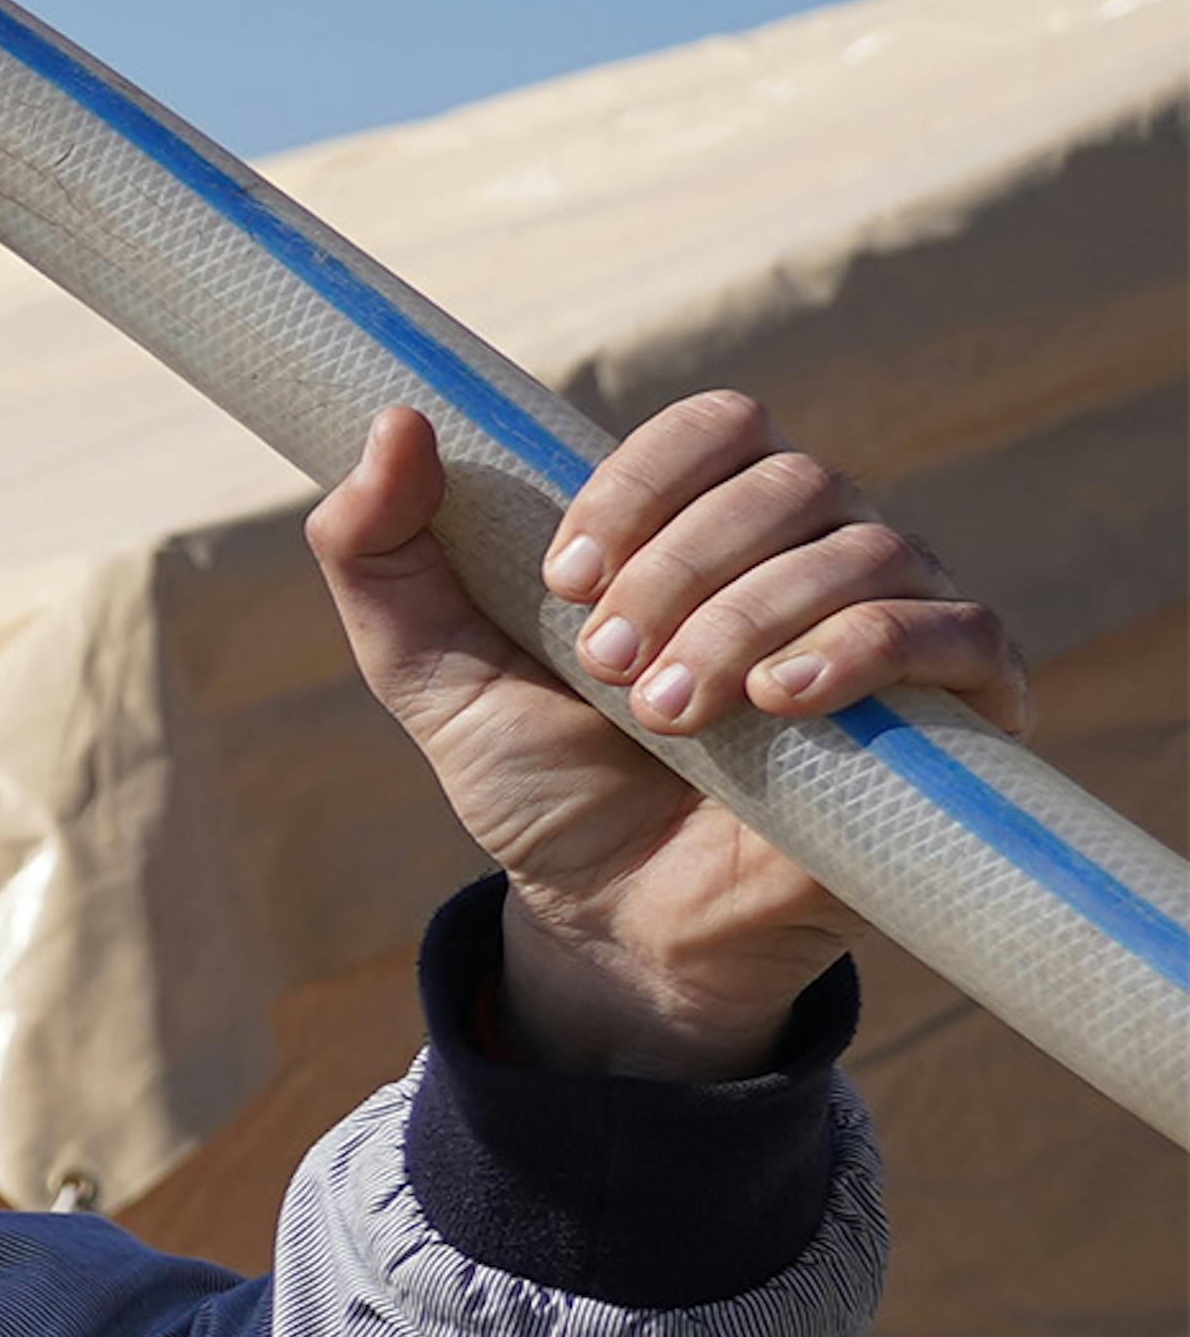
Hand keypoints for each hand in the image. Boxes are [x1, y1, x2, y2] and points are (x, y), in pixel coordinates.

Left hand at [309, 392, 1020, 1077]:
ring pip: (865, 548)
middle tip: (603, 668)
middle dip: (679, 569)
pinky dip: (863, 649)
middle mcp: (815, 553)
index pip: (720, 424)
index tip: (564, 577)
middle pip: (790, 480)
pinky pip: (956, 629)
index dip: (644, 483)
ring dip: (745, 621)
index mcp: (708, 524)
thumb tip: (398, 416)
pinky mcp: (956, 708)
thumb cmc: (542, 786)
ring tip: (664, 714)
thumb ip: (379, 552)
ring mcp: (894, 623)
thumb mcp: (428, 672)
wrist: (613, 920)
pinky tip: (780, 702)